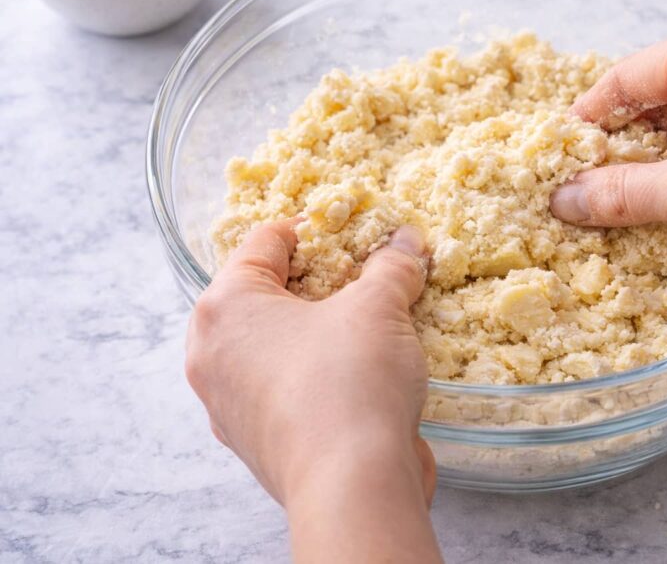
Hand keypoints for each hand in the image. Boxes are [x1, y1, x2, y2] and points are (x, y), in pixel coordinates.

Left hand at [185, 221, 441, 561]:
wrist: (353, 485)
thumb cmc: (349, 381)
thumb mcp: (379, 308)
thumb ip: (391, 267)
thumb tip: (406, 241)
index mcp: (224, 306)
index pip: (263, 242)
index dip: (312, 229)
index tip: (348, 232)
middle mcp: (211, 354)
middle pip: (262, 296)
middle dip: (312, 284)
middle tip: (358, 279)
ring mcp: (226, 404)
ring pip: (270, 346)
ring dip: (312, 332)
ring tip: (362, 327)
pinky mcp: (254, 442)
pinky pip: (281, 389)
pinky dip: (312, 375)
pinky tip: (355, 376)